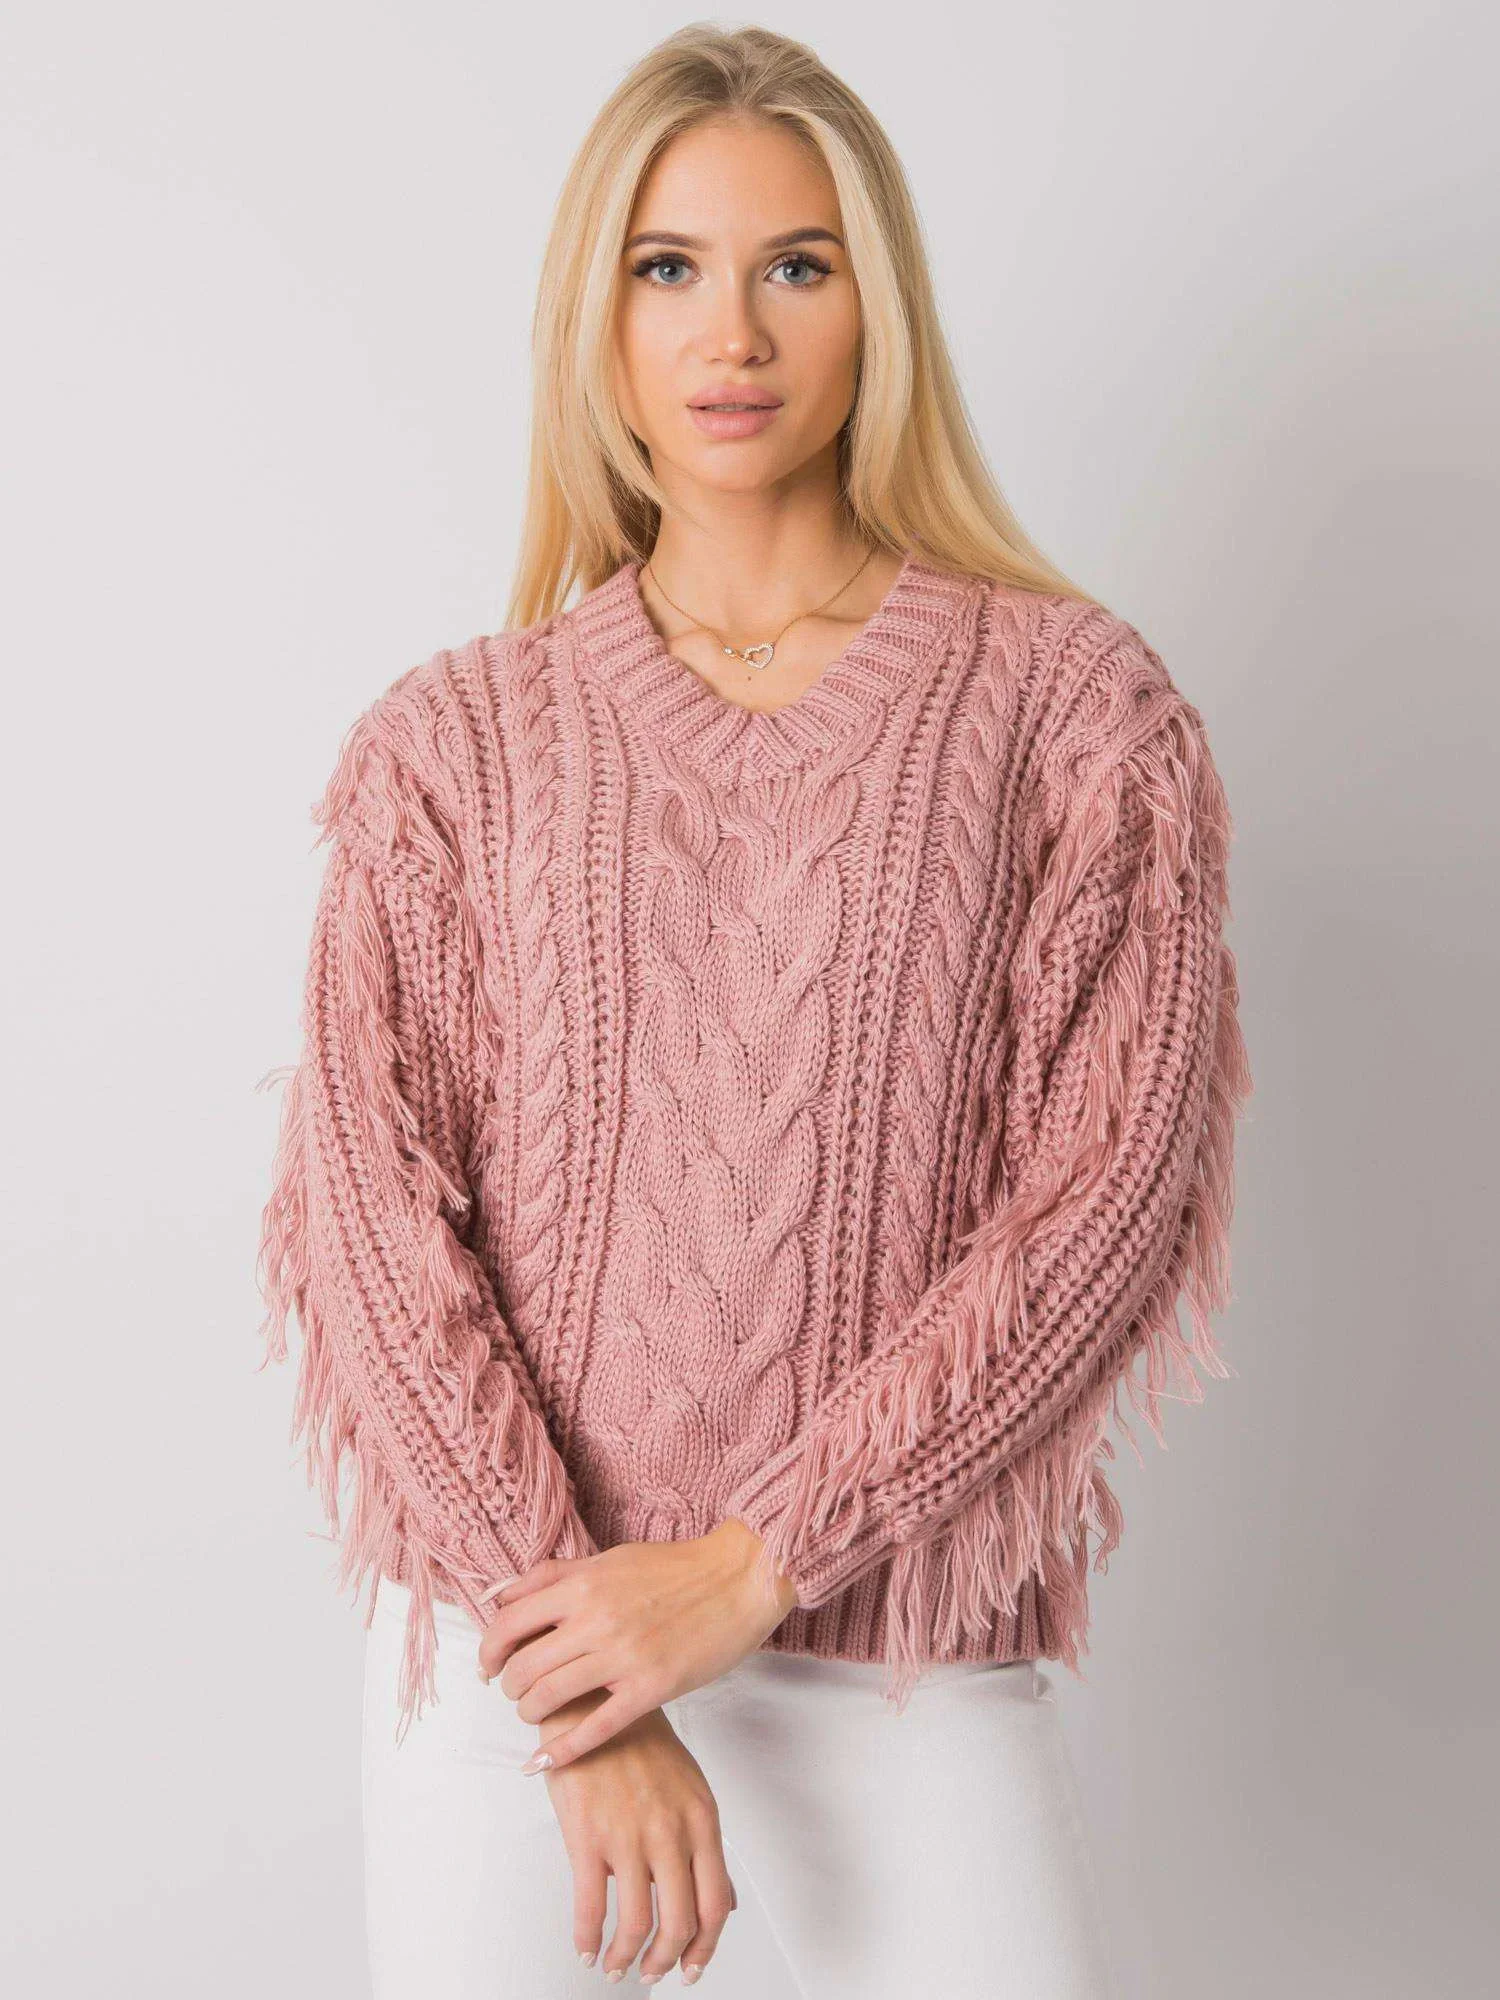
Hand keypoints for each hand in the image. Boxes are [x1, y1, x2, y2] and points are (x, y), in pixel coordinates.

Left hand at [476, 1518, 799, 1769]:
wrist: (738, 1579)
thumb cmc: (675, 1568)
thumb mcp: (610, 1559)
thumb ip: (557, 1575)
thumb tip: (506, 1596)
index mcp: (584, 1585)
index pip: (509, 1622)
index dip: (488, 1649)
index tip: (487, 1665)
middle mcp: (596, 1620)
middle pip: (523, 1665)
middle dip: (509, 1685)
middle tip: (514, 1691)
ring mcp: (623, 1656)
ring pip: (550, 1696)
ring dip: (530, 1712)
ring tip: (534, 1713)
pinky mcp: (651, 1688)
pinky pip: (595, 1728)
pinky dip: (562, 1750)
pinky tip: (542, 1761)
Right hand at [536, 1692, 737, 1983]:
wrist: (594, 1704)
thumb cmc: (639, 1744)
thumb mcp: (689, 1788)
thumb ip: (705, 1846)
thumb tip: (725, 1901)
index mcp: (701, 1820)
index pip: (715, 1904)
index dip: (704, 1948)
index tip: (690, 1968)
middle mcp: (671, 1832)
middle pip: (679, 1923)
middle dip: (665, 1961)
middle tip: (650, 1972)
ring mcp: (630, 1835)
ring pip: (637, 1924)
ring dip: (625, 1957)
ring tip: (615, 1965)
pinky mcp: (588, 1835)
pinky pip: (591, 1906)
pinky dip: (588, 1938)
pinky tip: (585, 1947)